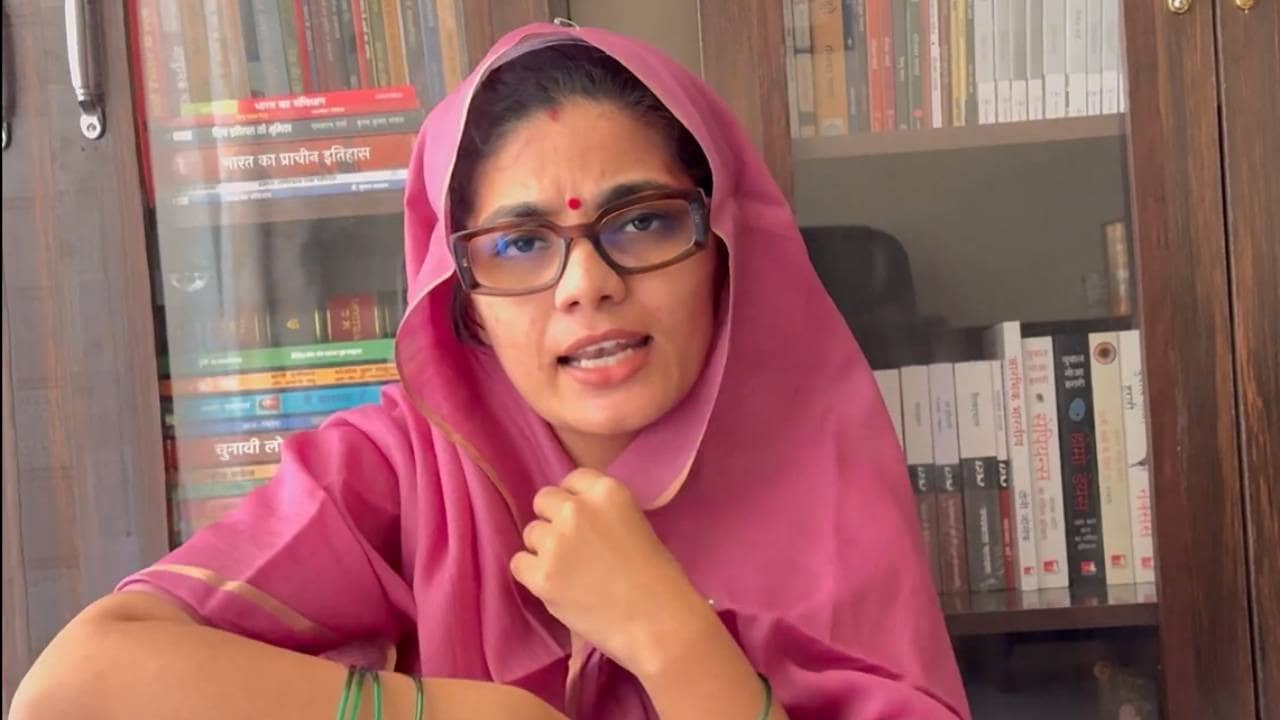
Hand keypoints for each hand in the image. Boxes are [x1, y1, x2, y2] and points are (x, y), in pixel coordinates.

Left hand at [510, 469, 713, 677]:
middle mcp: (577, 510)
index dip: (574, 500)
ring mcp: (556, 542)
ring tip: (567, 572)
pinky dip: (532, 574)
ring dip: (543, 549)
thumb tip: (578, 519)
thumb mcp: (636, 525)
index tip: (582, 520)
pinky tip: (554, 586)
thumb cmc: (658, 579)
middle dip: (554, 520)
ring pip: (530, 533)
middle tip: (571, 546)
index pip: (572, 479)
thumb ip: (604, 514)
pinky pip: (519, 564)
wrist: (657, 623)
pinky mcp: (542, 576)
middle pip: (544, 500)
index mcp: (607, 492)